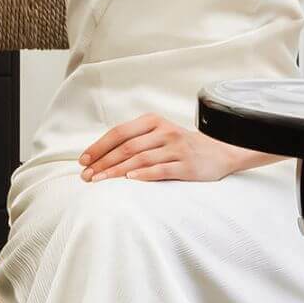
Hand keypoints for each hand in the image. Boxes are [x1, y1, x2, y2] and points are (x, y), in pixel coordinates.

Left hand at [77, 113, 245, 182]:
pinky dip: (144, 175)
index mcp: (153, 121)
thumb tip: (102, 154)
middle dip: (103, 162)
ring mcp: (176, 148)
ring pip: (140, 159)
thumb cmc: (181, 146)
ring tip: (100, 181)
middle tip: (86, 176)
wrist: (220, 152)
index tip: (83, 161)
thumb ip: (136, 139)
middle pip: (127, 147)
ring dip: (116, 172)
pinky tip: (130, 180)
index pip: (119, 133)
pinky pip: (161, 170)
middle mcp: (164, 132)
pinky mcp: (187, 166)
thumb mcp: (159, 134)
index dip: (99, 147)